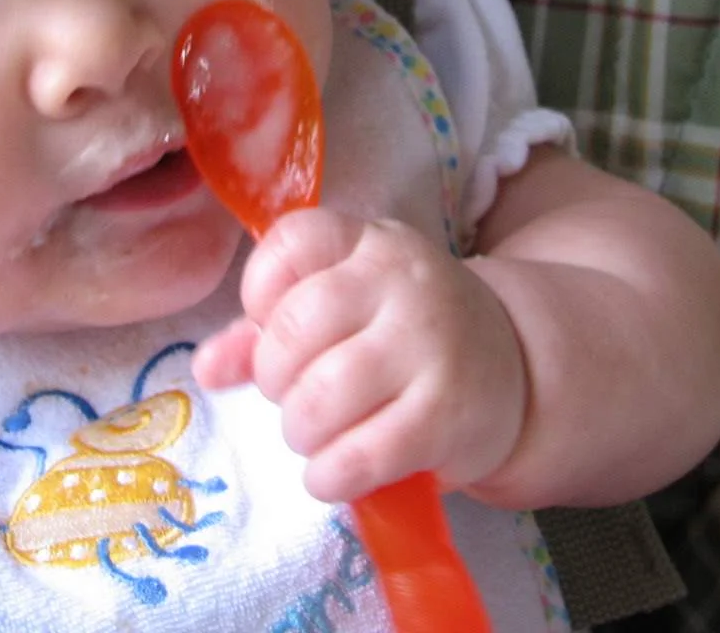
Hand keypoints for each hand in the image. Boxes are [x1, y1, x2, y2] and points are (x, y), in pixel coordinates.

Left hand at [192, 208, 526, 503]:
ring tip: (317, 435)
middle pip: (295, 328)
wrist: (513, 368)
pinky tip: (333, 474)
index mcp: (369, 243)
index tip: (273, 327)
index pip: (291, 242)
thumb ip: (267, 330)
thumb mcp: (344, 309)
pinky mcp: (448, 414)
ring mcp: (430, 345)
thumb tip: (206, 367)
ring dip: (301, 432)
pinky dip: (330, 476)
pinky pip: (361, 455)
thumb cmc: (403, 335)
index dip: (260, 293)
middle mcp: (402, 282)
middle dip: (275, 378)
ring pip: (321, 397)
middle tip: (295, 395)